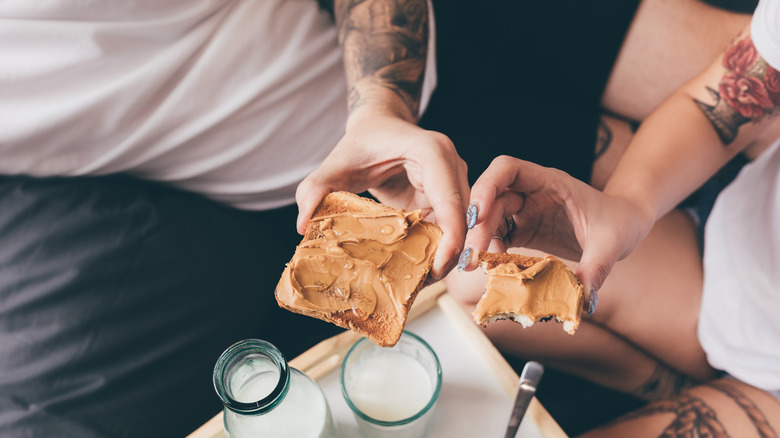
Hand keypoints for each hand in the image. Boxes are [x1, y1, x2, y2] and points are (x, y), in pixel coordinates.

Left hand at [296, 106, 468, 278]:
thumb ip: (316, 189)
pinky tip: (417, 266)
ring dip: (443, 254)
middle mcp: (451, 165)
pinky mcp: (447, 196)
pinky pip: (448, 226)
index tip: (438, 268)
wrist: (379, 127)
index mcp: (432, 152)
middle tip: (424, 284)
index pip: (450, 199)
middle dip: (447, 254)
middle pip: (461, 217)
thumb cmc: (362, 142)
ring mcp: (454, 180)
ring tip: (419, 281)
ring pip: (459, 226)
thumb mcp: (335, 164)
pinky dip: (436, 247)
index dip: (450, 236)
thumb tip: (303, 224)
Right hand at [460, 156, 653, 293]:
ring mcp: (526, 210)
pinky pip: (501, 236)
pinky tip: (491, 267)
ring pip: (491, 218)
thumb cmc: (620, 221)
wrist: (625, 224)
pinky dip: (492, 251)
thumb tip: (584, 299)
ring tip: (474, 265)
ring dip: (480, 240)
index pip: (507, 169)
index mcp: (550, 182)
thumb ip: (597, 267)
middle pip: (492, 198)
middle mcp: (532, 192)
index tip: (478, 214)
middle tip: (471, 256)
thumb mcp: (611, 243)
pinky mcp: (526, 229)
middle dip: (478, 226)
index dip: (487, 186)